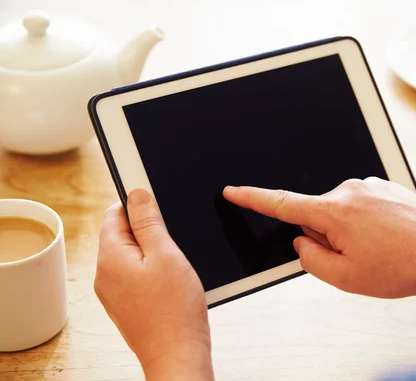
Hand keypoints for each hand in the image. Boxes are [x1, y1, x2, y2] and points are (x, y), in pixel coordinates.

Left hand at [95, 189, 213, 380]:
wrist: (178, 355)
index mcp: (110, 257)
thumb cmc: (175, 310)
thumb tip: (136, 194)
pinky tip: (171, 284)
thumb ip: (149, 221)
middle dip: (149, 232)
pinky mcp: (126, 305)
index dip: (138, 206)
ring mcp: (113, 293)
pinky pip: (135, 276)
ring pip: (131, 256)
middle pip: (122, 235)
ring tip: (174, 268)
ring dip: (153, 253)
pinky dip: (153, 272)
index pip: (114, 214)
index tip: (160, 211)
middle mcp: (105, 275)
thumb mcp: (166, 254)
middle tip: (173, 245)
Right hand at [223, 177, 415, 299]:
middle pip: (317, 214)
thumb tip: (303, 240)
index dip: (252, 198)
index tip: (233, 191)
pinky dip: (369, 222)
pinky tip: (391, 238)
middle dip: (328, 235)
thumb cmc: (402, 268)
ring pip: (342, 210)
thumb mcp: (345, 277)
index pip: (282, 203)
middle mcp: (350, 189)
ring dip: (351, 230)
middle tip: (359, 256)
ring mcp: (370, 184)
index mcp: (334, 211)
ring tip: (381, 248)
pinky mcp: (386, 185)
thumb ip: (311, 258)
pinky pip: (363, 205)